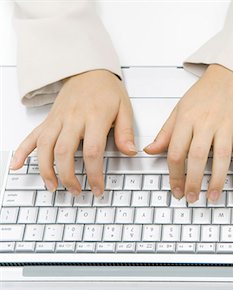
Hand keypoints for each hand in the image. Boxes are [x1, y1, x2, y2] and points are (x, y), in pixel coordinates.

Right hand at [9, 70, 135, 195]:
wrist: (88, 70)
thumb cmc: (107, 90)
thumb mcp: (124, 108)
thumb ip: (126, 132)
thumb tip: (130, 152)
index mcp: (95, 117)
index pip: (92, 151)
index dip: (94, 174)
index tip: (98, 189)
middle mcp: (73, 118)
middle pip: (64, 152)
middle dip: (68, 176)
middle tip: (76, 192)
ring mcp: (58, 119)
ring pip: (46, 146)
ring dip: (46, 169)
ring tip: (52, 187)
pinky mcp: (49, 119)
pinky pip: (32, 135)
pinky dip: (22, 151)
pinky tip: (16, 165)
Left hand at [144, 64, 232, 202]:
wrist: (228, 77)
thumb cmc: (203, 94)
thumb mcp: (179, 109)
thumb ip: (166, 132)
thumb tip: (150, 150)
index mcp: (187, 119)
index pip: (176, 151)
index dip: (174, 174)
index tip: (175, 189)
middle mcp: (206, 123)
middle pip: (197, 156)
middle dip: (193, 181)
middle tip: (191, 198)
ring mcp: (226, 127)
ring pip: (221, 157)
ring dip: (216, 180)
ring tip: (211, 197)